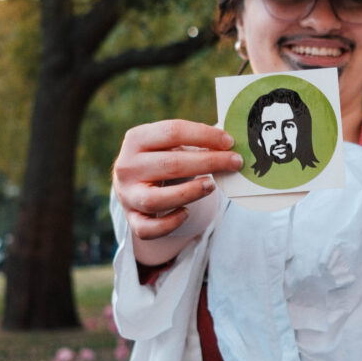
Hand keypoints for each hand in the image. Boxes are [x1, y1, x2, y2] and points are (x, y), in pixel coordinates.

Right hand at [112, 120, 242, 240]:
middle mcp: (126, 166)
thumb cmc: (162, 158)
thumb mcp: (170, 144)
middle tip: (235, 162)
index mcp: (136, 139)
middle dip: (209, 162)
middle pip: (171, 164)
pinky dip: (169, 224)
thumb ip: (194, 142)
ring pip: (156, 199)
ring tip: (212, 185)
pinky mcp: (132, 219)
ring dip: (189, 193)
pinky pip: (148, 228)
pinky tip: (186, 213)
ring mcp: (127, 195)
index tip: (229, 142)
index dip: (204, 135)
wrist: (134, 183)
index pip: (172, 132)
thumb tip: (229, 144)